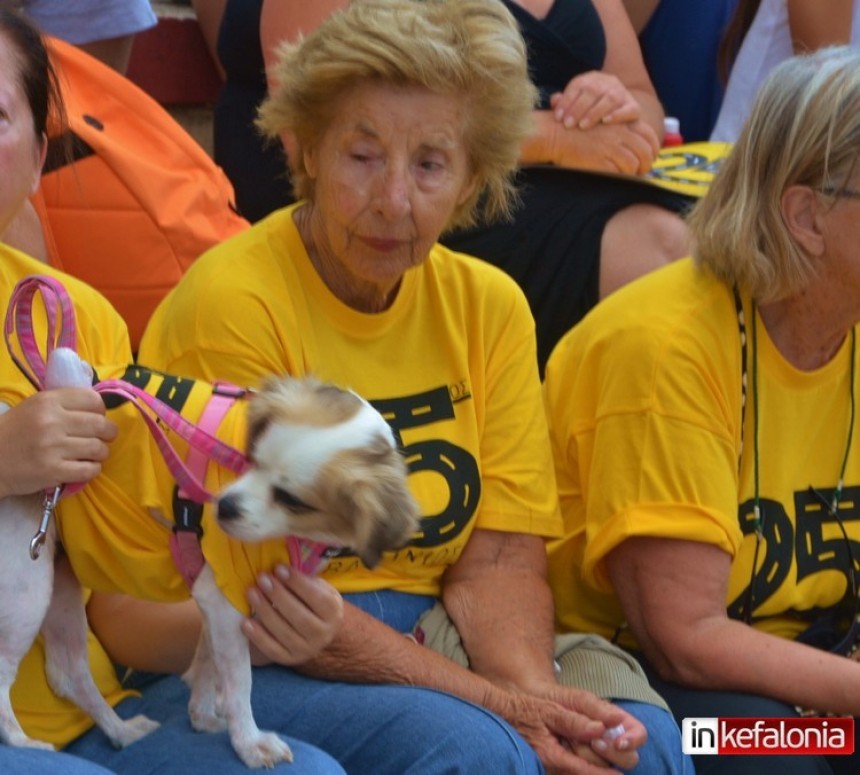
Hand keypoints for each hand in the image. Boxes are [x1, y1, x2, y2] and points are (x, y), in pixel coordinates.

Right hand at [0, 389, 114, 497]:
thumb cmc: (15, 431)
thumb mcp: (35, 407)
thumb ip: (64, 403)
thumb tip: (99, 406)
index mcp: (48, 401)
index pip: (93, 400)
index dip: (100, 411)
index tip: (96, 418)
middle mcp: (51, 422)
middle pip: (101, 425)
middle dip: (108, 433)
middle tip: (103, 438)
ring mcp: (52, 447)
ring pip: (98, 449)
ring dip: (101, 453)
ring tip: (92, 454)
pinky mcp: (52, 471)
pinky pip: (89, 470)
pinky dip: (92, 470)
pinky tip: (84, 468)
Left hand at [242, 564, 343, 665]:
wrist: (318, 633)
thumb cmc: (314, 603)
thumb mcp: (319, 589)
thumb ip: (305, 580)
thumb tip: (281, 569)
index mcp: (333, 613)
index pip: (316, 597)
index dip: (297, 582)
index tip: (279, 568)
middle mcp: (323, 635)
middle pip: (299, 616)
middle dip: (278, 595)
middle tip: (262, 578)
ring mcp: (306, 650)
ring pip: (284, 632)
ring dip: (265, 611)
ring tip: (251, 592)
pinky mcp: (289, 659)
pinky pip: (272, 649)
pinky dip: (258, 636)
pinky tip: (245, 622)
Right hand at [499, 690, 637, 773]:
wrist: (502, 713)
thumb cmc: (525, 710)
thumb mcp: (549, 710)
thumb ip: (574, 721)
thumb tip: (599, 728)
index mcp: (551, 755)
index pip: (583, 770)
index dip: (603, 774)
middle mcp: (549, 767)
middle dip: (598, 771)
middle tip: (617, 767)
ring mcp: (546, 768)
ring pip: (573, 774)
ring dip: (589, 770)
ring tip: (607, 766)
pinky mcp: (545, 766)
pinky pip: (566, 771)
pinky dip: (579, 768)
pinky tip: (586, 763)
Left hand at [533, 683, 644, 771]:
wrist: (535, 706)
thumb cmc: (560, 699)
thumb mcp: (576, 698)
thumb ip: (595, 709)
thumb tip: (617, 720)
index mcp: (617, 722)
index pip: (639, 734)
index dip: (633, 740)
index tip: (618, 742)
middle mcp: (612, 741)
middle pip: (628, 758)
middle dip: (611, 752)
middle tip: (593, 742)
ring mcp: (599, 756)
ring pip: (607, 768)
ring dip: (591, 759)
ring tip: (572, 741)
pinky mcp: (584, 766)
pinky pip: (587, 772)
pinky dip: (580, 767)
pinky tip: (568, 752)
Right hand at [548, 119, 658, 175]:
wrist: (557, 134)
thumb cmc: (578, 131)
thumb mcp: (604, 124)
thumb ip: (621, 133)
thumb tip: (636, 150)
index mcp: (623, 123)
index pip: (650, 137)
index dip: (653, 150)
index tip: (649, 159)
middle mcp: (621, 133)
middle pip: (647, 153)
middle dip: (646, 165)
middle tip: (641, 172)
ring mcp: (612, 147)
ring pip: (634, 165)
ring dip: (632, 173)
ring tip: (625, 176)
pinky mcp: (602, 160)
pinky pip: (618, 173)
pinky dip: (618, 177)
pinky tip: (612, 176)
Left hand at [550, 72, 641, 129]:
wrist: (616, 116)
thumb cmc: (586, 114)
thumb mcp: (573, 106)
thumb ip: (563, 103)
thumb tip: (554, 100)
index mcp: (591, 79)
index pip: (578, 85)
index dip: (567, 101)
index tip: (558, 118)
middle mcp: (608, 82)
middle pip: (593, 91)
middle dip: (578, 108)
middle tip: (568, 124)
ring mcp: (622, 93)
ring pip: (610, 98)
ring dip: (595, 112)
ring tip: (583, 126)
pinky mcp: (634, 106)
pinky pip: (628, 108)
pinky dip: (618, 114)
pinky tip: (606, 122)